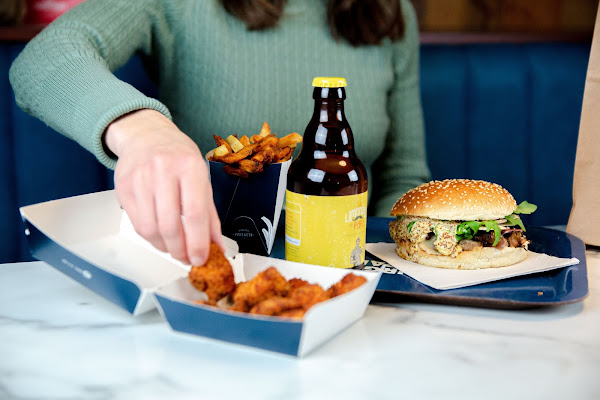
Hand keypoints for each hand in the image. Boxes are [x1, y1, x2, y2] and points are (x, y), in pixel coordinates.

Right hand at [104, 109, 222, 264]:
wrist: (146, 135)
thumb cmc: (178, 156)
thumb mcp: (202, 178)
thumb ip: (209, 215)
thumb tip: (216, 246)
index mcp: (189, 166)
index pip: (195, 214)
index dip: (198, 243)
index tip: (201, 258)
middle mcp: (163, 170)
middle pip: (170, 225)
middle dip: (180, 250)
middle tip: (187, 258)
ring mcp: (140, 178)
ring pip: (151, 228)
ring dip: (165, 247)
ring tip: (175, 248)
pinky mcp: (123, 187)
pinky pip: (137, 223)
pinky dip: (151, 238)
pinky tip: (161, 237)